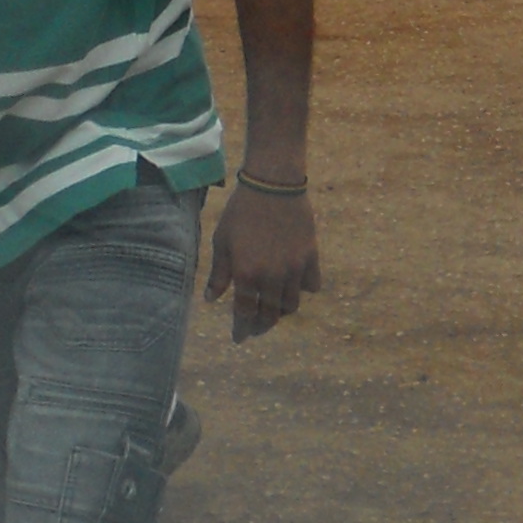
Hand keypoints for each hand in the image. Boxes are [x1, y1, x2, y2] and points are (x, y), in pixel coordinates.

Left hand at [204, 185, 321, 340]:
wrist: (273, 184)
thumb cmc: (241, 212)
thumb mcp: (222, 241)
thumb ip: (219, 274)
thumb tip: (211, 300)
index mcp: (246, 274)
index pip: (244, 313)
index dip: (241, 329)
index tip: (239, 338)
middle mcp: (272, 277)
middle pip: (270, 315)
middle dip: (261, 325)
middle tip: (256, 327)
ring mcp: (294, 269)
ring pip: (291, 304)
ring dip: (281, 310)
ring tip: (274, 307)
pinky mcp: (311, 257)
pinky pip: (311, 285)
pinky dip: (304, 289)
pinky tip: (295, 285)